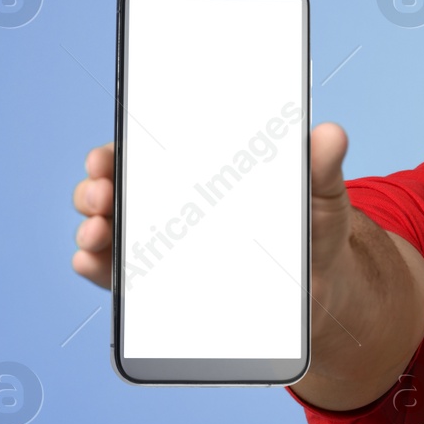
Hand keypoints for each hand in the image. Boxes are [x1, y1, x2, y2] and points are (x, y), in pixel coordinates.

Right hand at [69, 123, 357, 314]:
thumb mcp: (319, 195)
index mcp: (200, 172)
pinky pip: (120, 278)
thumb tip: (331, 134)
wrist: (320, 288)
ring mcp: (163, 247)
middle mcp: (171, 204)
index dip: (118, 151)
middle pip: (117, 189)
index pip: (146, 153)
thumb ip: (321, 168)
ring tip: (97, 232)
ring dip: (93, 228)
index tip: (106, 156)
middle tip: (102, 193)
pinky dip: (99, 269)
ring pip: (112, 231)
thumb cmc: (313, 230)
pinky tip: (92, 263)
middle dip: (96, 188)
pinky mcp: (162, 290)